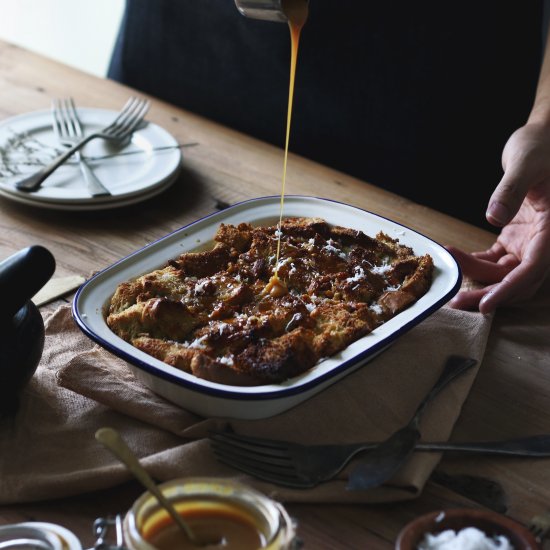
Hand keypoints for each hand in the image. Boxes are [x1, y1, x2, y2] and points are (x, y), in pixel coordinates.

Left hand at [447, 122, 549, 313]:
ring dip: (477, 279)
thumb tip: (493, 216)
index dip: (509, 290)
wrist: (546, 139)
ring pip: (505, 273)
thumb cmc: (542, 146)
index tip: (485, 305)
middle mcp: (545, 240)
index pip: (533, 269)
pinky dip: (476, 263)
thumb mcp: (525, 162)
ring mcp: (531, 241)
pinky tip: (455, 258)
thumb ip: (510, 189)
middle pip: (518, 280)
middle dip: (488, 294)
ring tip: (449, 273)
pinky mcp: (517, 236)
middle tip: (456, 302)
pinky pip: (496, 259)